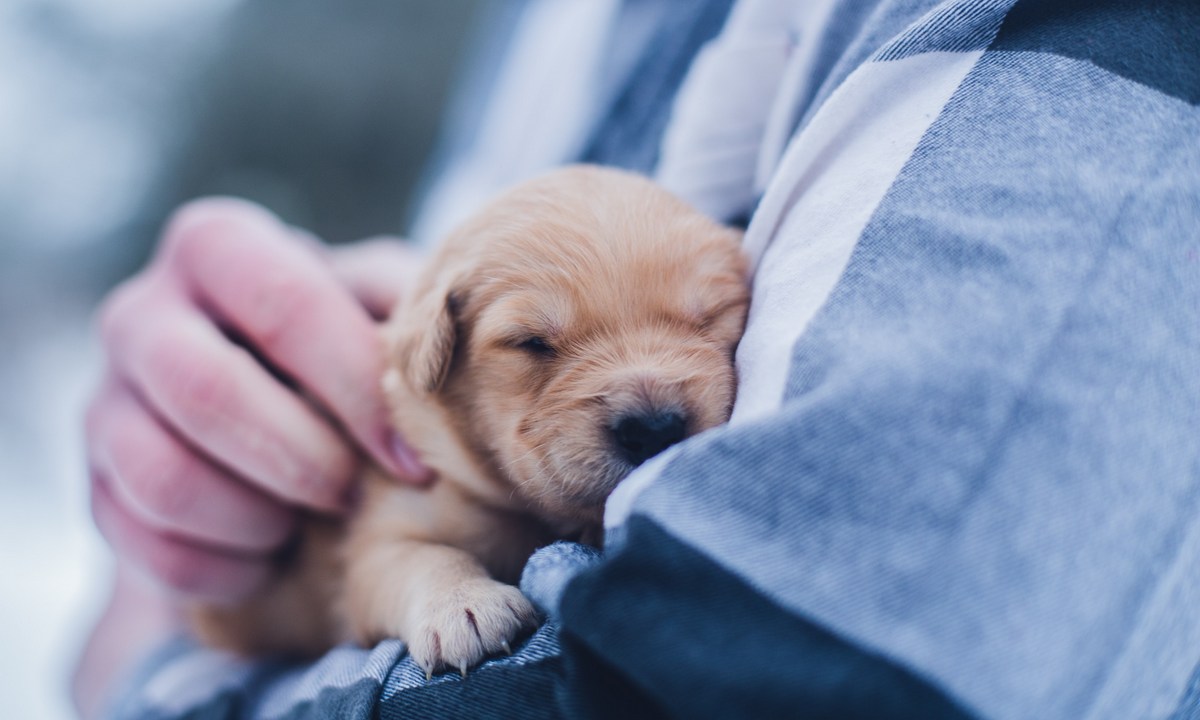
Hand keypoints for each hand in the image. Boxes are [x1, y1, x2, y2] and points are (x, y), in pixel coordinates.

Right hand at [86, 198, 430, 602]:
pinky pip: (143, 544)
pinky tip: (271, 557)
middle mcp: (141, 312)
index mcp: (218, 247)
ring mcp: (105, 400)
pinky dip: (222, 567)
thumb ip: (408, 307)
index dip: (356, 390)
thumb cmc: (343, 346)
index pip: (285, 304)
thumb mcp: (379, 305)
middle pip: (203, 389)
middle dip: (299, 459)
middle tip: (353, 494)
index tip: (414, 460)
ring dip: (256, 516)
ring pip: (160, 474)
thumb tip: (466, 338)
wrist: (266, 409)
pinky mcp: (96, 484)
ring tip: (310, 522)